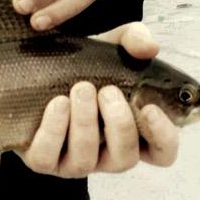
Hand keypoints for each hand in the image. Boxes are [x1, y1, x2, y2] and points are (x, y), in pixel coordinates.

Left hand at [15, 23, 178, 176]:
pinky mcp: (42, 159)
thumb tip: (150, 47)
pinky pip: (48, 157)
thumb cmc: (83, 62)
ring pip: (86, 160)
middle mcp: (106, 153)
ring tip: (81, 88)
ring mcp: (73, 160)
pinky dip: (55, 129)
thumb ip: (134, 39)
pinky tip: (57, 103)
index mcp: (132, 132)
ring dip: (85, 123)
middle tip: (108, 90)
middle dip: (119, 124)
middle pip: (125, 159)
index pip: (162, 153)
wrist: (36, 62)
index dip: (163, 137)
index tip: (150, 107)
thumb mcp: (111, 44)